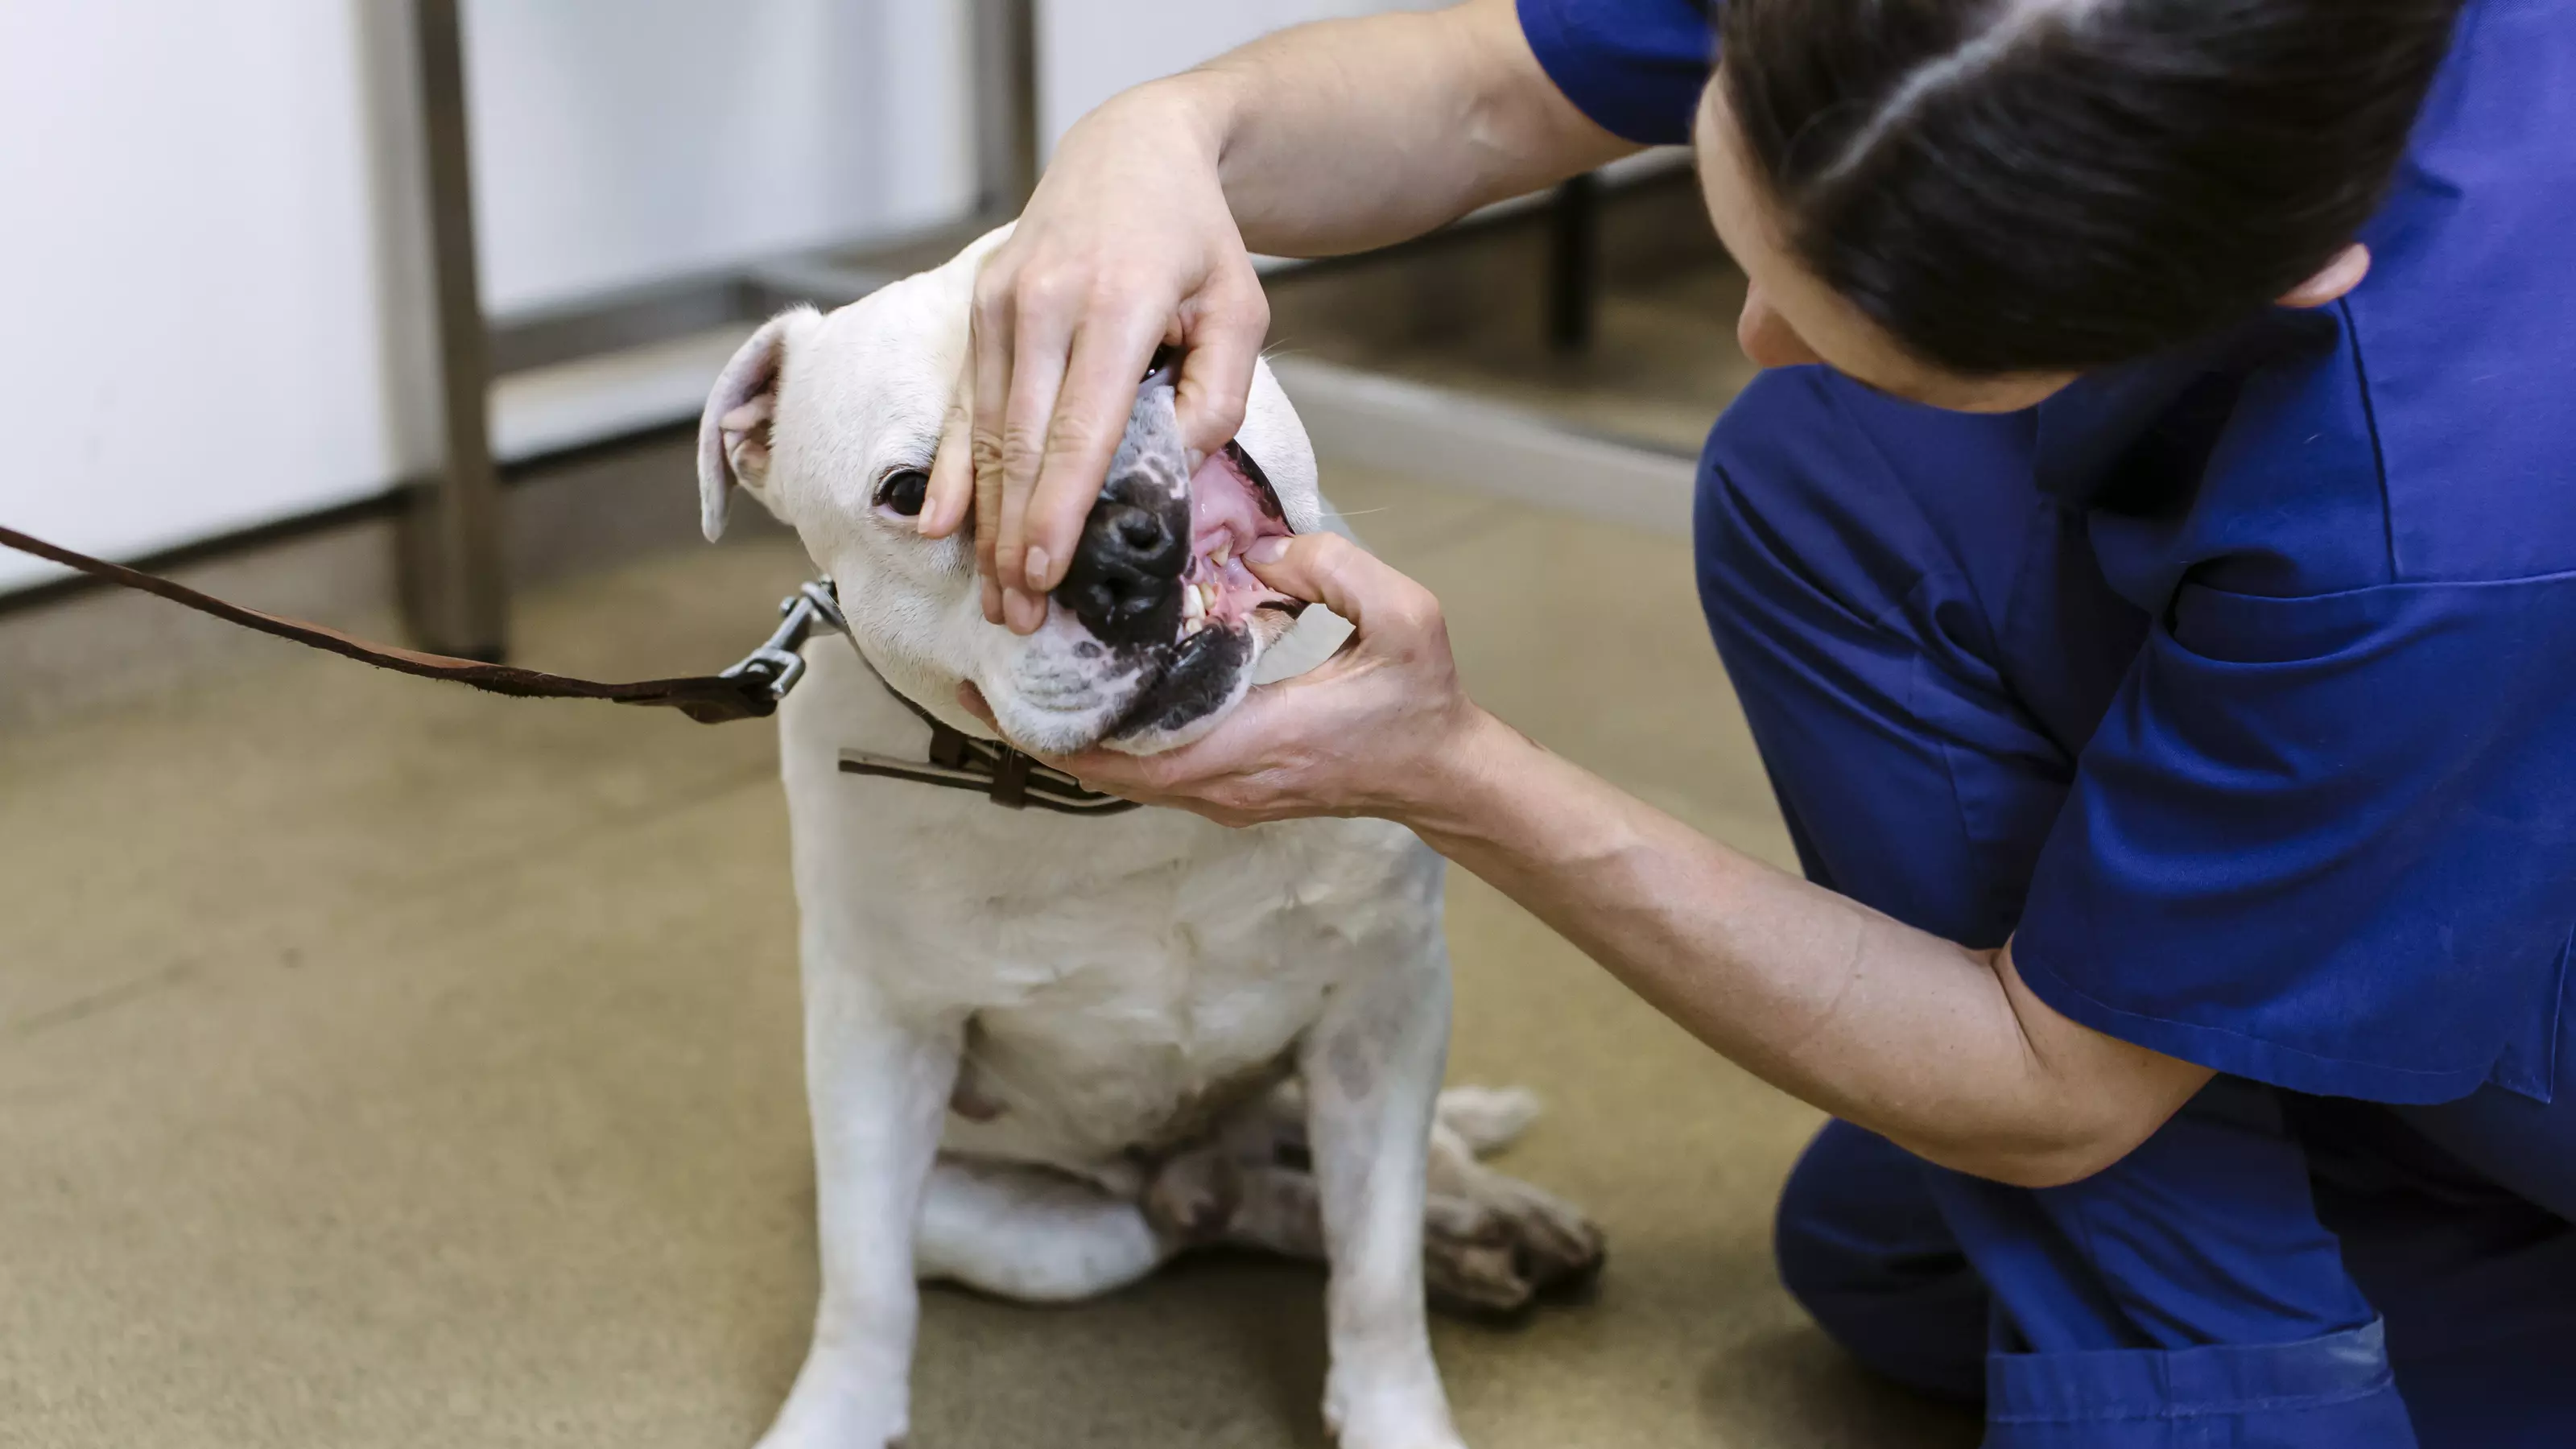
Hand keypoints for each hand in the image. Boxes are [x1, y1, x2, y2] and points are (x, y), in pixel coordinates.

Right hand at [920, 81, 1271, 635]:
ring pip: (983, 431)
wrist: (1132, 151)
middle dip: (1014, 536)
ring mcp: (1000, 303)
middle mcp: (1044, 301)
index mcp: (1117, 302)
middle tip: (1017, 614)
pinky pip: (960, 403)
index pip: (1079, 426)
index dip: (1058, 507)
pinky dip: (950, 472)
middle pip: (1019, 442)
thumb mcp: (1241, 309)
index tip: (1045, 573)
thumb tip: (1170, 466)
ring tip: (993, 595)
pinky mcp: (977, 307)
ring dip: (984, 520)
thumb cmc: (1195, 241)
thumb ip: (1217, 394)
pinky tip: (941, 527)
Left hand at [964, 534, 1502, 827]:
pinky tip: (1079, 698)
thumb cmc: (1422, 700)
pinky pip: (1146, 771)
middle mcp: (1225, 780)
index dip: (1056, 728)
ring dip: (1064, 737)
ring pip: (1120, 777)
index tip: (999, 693)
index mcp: (1258, 740)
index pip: (1132, 751)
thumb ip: (1333, 569)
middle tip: (976, 678)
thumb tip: (1258, 550)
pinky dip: (1102, 741)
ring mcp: (1223, 792)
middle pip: (1103, 771)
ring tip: (1010, 686)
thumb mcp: (1405, 615)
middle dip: (1036, 731)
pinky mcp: (1227, 788)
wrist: (1444, 774)